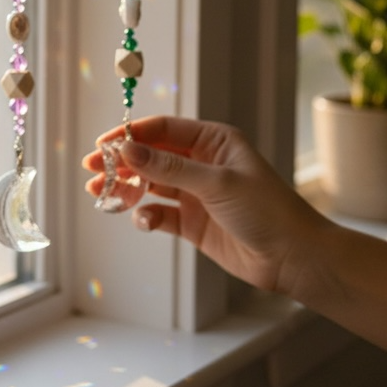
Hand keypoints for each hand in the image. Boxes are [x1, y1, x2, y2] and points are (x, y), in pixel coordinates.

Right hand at [82, 116, 329, 297]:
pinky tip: (142, 220)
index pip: (163, 128)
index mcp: (214, 141)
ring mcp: (197, 193)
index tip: (103, 145)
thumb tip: (127, 150)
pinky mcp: (193, 222)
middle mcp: (203, 163)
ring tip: (101, 195)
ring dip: (126, 188)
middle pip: (152, 155)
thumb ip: (169, 167)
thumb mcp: (216, 183)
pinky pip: (159, 213)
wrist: (293, 258)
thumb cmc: (268, 211)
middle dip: (122, 163)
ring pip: (151, 184)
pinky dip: (145, 215)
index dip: (131, 135)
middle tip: (92, 170)